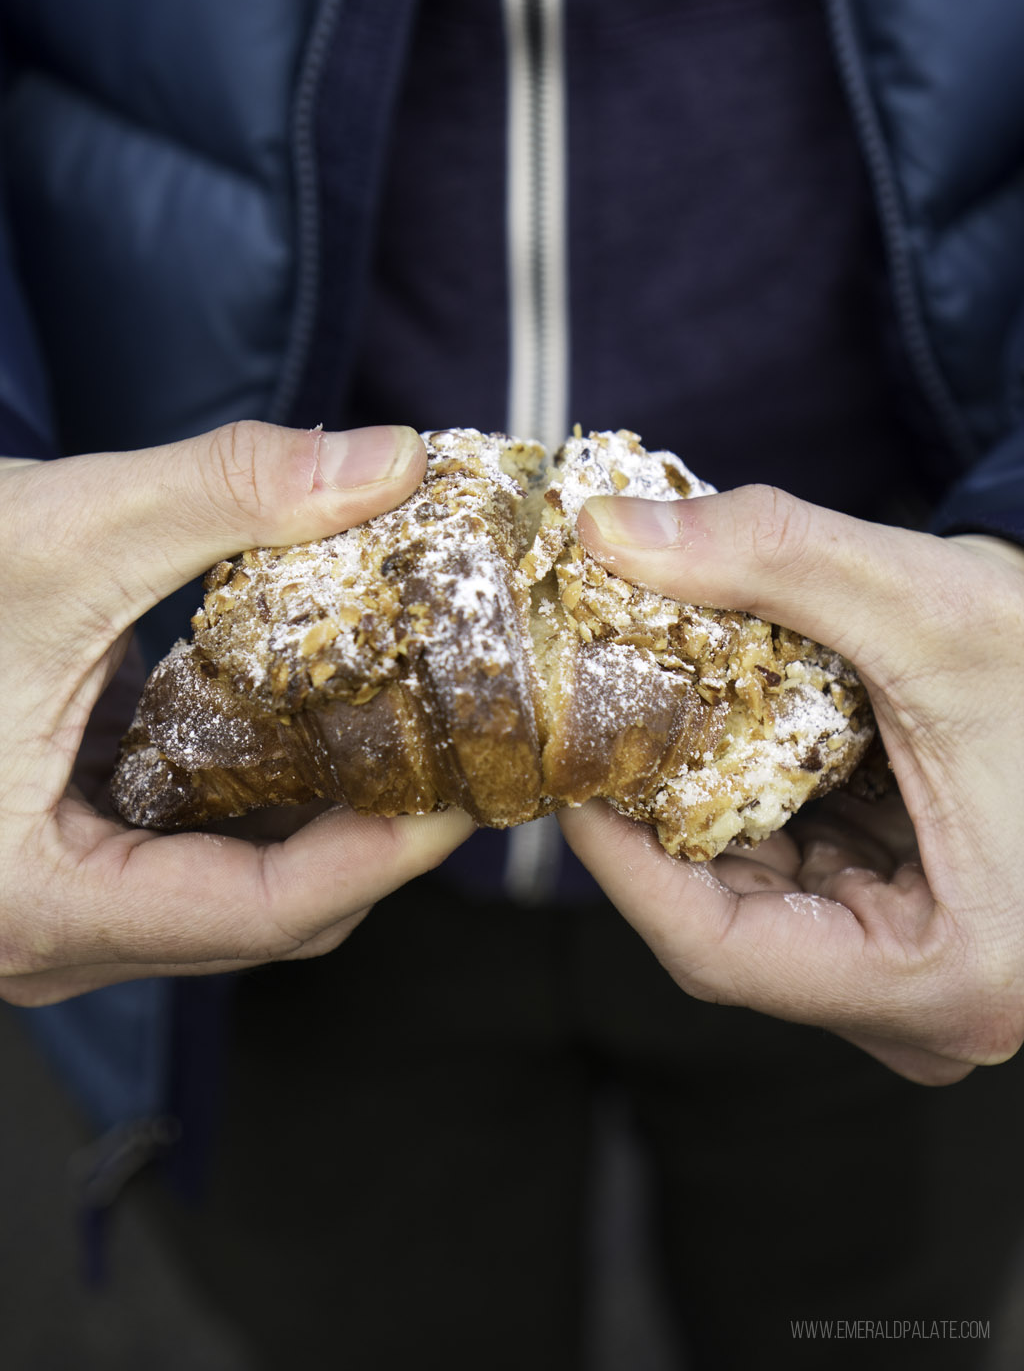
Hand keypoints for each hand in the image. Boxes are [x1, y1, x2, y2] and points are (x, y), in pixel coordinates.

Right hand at [0, 421, 472, 1006]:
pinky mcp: (48, 856)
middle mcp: (40, 931)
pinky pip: (180, 857)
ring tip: (396, 733)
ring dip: (315, 820)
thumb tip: (388, 463)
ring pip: (222, 895)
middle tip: (451, 751)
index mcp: (32, 898)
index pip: (258, 914)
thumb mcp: (55, 533)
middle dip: (367, 840)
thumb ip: (226, 495)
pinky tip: (293, 721)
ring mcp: (42, 903)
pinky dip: (252, 800)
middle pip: (256, 918)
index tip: (469, 792)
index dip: (386, 855)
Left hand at [559, 484, 1023, 1084]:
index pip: (720, 953)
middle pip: (723, 933)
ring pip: (747, 910)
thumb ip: (765, 556)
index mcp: (950, 974)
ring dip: (690, 817)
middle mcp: (931, 1008)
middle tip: (592, 735)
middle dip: (649, 829)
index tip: (567, 777)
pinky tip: (713, 745)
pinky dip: (739, 816)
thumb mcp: (919, 600)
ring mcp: (911, 977)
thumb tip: (610, 533)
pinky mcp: (897, 935)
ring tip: (644, 728)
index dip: (620, 867)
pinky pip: (784, 889)